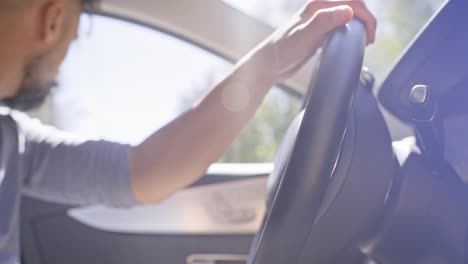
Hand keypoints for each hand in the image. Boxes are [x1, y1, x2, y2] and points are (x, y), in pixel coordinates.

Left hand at [251, 0, 376, 82]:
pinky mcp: (317, 34)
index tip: (369, 36)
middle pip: (351, 6)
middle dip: (365, 19)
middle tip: (369, 40)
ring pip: (346, 17)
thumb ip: (324, 22)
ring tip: (365, 40)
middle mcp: (319, 10)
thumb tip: (348, 11)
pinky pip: (338, 27)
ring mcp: (318, 22)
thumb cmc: (282, 50)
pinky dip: (349, 32)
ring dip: (358, 25)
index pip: (351, 2)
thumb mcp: (305, 35)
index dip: (365, 17)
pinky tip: (350, 43)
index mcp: (317, 6)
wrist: (268, 65)